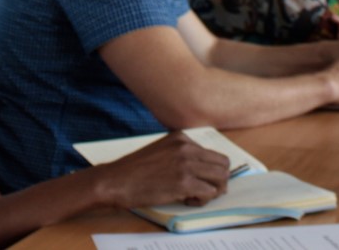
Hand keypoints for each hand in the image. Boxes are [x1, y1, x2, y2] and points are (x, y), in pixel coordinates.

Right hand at [92, 132, 230, 207]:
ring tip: (193, 196)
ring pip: (221, 179)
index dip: (209, 171)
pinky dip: (202, 201)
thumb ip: (182, 155)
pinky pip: (209, 193)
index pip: (213, 154)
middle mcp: (187, 148)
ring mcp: (186, 164)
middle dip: (217, 181)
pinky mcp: (184, 182)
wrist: (115, 180)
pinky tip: (186, 201)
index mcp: (181, 138)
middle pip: (223, 165)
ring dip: (211, 191)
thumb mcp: (161, 151)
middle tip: (202, 191)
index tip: (198, 180)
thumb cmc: (134, 170)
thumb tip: (203, 170)